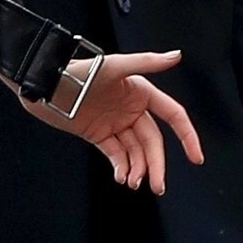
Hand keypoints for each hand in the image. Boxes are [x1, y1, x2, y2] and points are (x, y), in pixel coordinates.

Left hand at [20, 49, 203, 195]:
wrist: (46, 87)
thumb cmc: (79, 70)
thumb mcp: (115, 65)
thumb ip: (147, 62)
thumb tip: (176, 55)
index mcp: (141, 92)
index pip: (172, 116)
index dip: (187, 136)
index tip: (196, 157)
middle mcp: (131, 109)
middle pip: (153, 142)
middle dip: (156, 165)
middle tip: (157, 186)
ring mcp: (116, 124)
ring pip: (135, 152)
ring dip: (138, 169)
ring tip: (134, 182)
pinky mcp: (99, 135)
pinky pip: (116, 155)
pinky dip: (121, 167)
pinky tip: (122, 177)